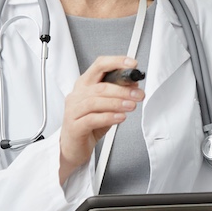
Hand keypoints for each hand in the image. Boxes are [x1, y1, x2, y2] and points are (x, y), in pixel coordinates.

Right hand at [59, 55, 144, 184]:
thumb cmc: (88, 126)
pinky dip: (109, 117)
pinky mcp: (74, 127)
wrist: (73, 148)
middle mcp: (77, 95)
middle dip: (122, 89)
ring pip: (96, 101)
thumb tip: (133, 85)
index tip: (132, 65)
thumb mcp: (105, 107)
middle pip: (100, 86)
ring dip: (117, 102)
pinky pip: (92, 119)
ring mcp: (73, 111)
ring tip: (131, 106)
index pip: (99, 66)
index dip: (116, 62)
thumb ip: (116, 95)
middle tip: (138, 94)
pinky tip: (120, 117)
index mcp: (84, 85)